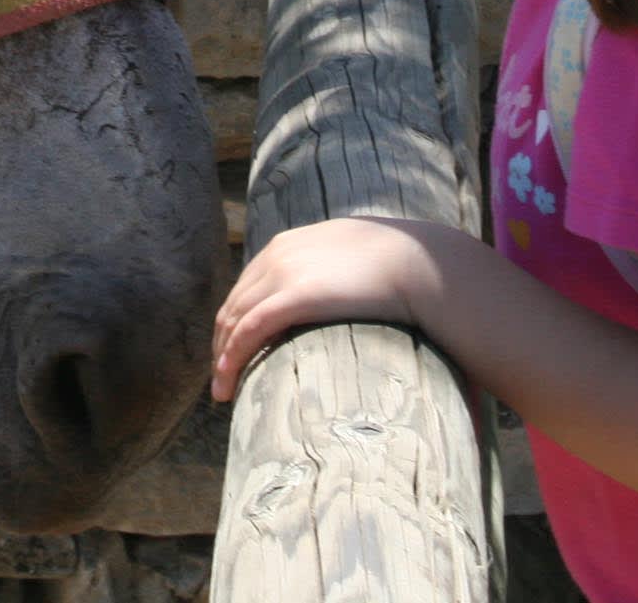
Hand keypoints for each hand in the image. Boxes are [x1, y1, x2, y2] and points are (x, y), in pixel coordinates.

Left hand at [210, 217, 453, 399]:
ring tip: (222, 391)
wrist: (416, 263)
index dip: (234, 322)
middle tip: (221, 378)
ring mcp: (283, 272)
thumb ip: (332, 273)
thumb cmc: (394, 267)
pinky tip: (227, 383)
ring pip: (234, 320)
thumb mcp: (350, 260)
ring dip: (222, 358)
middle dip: (222, 343)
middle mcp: (277, 254)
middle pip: (234, 305)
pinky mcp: (294, 295)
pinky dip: (231, 357)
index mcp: (287, 245)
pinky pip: (249, 331)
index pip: (246, 287)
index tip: (231, 351)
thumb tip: (340, 301)